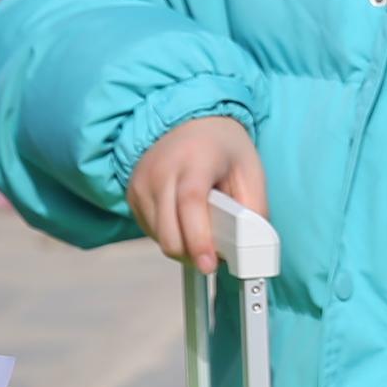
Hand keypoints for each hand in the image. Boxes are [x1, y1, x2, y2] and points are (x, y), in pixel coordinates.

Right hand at [128, 115, 267, 271]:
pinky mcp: (132, 193)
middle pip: (169, 230)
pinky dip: (170, 235)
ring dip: (183, 246)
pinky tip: (184, 220)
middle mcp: (161, 169)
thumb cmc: (223, 148)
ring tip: (201, 228)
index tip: (209, 264)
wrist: (190, 122)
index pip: (190, 203)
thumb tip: (250, 247)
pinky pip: (150, 231)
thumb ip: (254, 209)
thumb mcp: (251, 172)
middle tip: (214, 255)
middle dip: (192, 253)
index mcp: (194, 159)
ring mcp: (142, 182)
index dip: (199, 238)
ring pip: (159, 237)